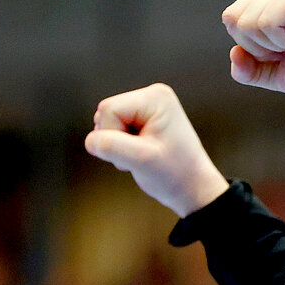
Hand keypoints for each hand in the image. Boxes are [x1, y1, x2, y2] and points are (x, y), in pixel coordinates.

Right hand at [84, 83, 229, 217]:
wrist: (193, 189)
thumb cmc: (175, 175)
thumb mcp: (142, 161)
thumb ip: (112, 147)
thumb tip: (90, 141)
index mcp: (155, 97)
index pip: (109, 110)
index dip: (113, 136)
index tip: (137, 153)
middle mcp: (152, 95)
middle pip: (106, 113)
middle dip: (116, 140)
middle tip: (140, 157)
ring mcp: (147, 106)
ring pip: (108, 122)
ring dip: (118, 145)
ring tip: (142, 156)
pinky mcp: (143, 119)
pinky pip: (114, 129)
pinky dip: (122, 146)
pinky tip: (141, 154)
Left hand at [222, 0, 284, 97]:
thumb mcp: (272, 74)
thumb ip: (247, 69)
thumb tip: (234, 53)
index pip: (231, 18)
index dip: (252, 46)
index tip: (282, 49)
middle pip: (234, 19)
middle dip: (259, 46)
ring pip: (248, 22)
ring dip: (274, 44)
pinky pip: (267, 23)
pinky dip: (283, 39)